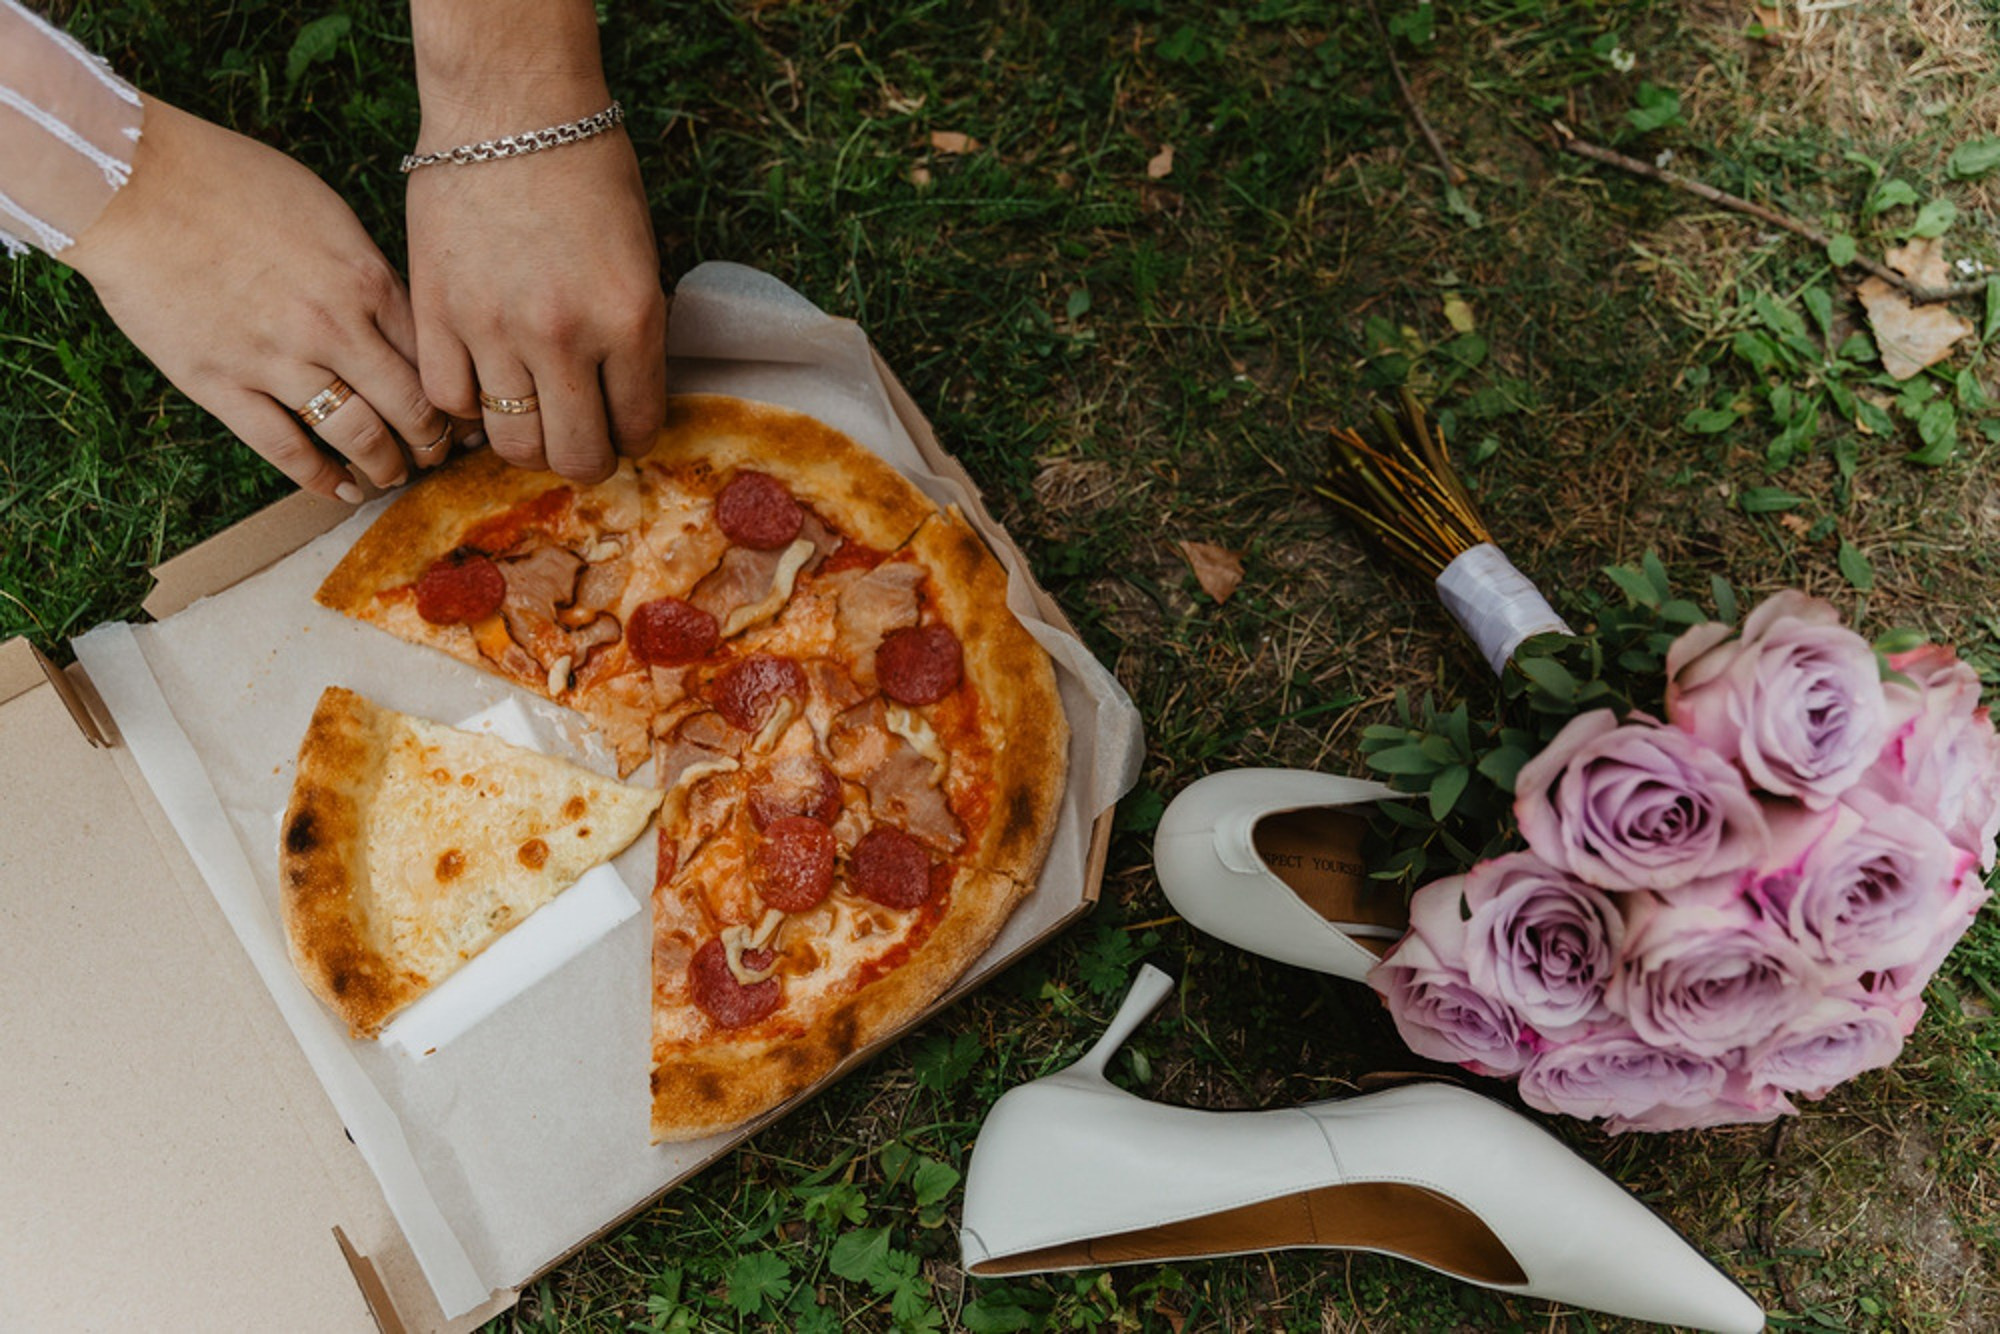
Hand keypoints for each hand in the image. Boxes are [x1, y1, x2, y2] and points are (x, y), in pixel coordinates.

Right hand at [63, 97, 454, 500]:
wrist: (132, 183)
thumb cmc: (227, 178)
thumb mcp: (325, 210)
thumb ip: (364, 268)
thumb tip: (392, 312)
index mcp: (366, 281)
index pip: (434, 356)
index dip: (456, 393)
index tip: (465, 413)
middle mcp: (334, 328)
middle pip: (410, 405)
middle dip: (434, 439)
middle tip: (439, 453)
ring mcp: (279, 361)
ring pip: (358, 436)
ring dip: (386, 465)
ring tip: (394, 476)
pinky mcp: (223, 385)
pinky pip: (287, 450)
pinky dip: (321, 479)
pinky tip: (341, 490)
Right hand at [405, 1, 666, 482]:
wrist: (510, 108)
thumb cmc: (588, 172)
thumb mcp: (639, 260)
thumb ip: (632, 335)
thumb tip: (620, 400)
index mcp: (629, 320)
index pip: (637, 426)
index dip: (632, 435)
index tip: (622, 425)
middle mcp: (564, 337)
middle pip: (574, 454)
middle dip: (583, 457)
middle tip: (578, 438)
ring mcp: (494, 329)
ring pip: (511, 441)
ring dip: (526, 442)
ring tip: (531, 418)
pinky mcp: (437, 312)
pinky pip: (448, 398)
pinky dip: (466, 405)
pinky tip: (481, 384)